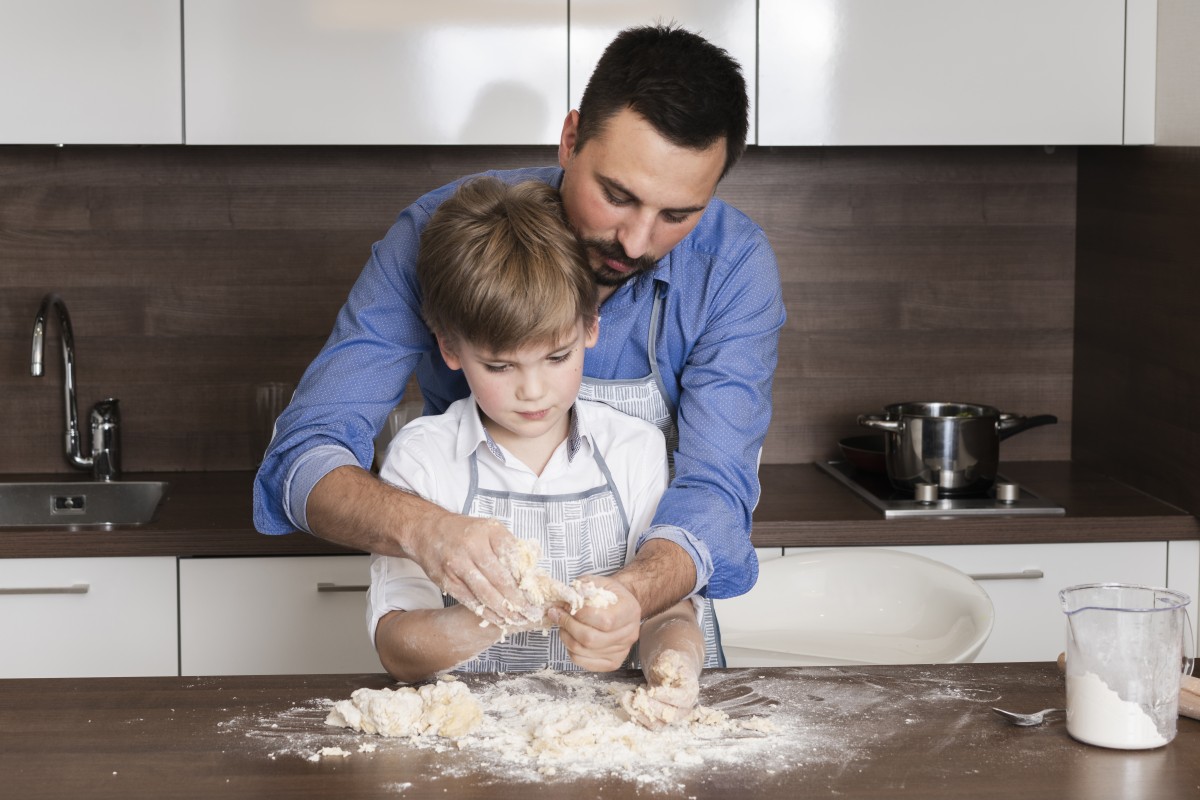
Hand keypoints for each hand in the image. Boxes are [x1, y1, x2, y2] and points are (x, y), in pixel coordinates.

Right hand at [408, 515, 538, 626]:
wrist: (428, 531)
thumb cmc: (465, 532)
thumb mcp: (490, 529)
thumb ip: (511, 546)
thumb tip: (534, 565)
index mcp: (489, 531)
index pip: (514, 558)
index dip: (527, 580)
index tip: (538, 595)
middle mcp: (473, 547)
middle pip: (501, 579)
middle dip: (519, 601)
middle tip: (533, 613)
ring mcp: (458, 564)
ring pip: (486, 593)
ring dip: (505, 611)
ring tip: (520, 620)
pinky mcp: (447, 580)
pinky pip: (470, 601)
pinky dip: (487, 613)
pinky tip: (499, 619)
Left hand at [549, 574, 640, 670]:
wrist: (621, 605)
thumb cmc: (609, 593)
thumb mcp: (598, 582)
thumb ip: (582, 589)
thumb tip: (564, 601)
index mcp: (629, 610)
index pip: (605, 621)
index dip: (581, 615)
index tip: (567, 606)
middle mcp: (630, 633)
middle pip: (591, 639)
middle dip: (568, 625)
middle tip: (557, 614)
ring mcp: (622, 651)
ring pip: (584, 651)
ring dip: (566, 637)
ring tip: (563, 624)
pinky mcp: (612, 662)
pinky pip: (584, 662)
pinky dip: (571, 650)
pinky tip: (571, 637)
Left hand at [621, 649, 700, 729]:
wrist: (671, 671)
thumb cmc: (671, 663)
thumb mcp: (671, 656)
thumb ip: (668, 661)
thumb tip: (664, 670)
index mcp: (690, 691)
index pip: (682, 699)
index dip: (667, 696)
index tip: (652, 691)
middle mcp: (683, 708)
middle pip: (669, 715)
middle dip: (650, 707)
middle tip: (636, 697)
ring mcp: (671, 717)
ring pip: (657, 724)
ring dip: (641, 714)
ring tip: (628, 701)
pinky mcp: (660, 720)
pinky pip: (648, 724)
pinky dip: (638, 718)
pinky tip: (628, 707)